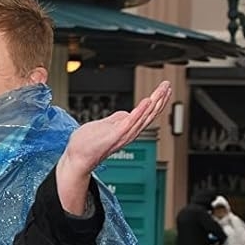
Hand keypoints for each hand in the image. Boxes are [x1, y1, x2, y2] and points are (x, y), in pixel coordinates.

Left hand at [54, 82, 171, 213]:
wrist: (77, 158)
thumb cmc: (87, 146)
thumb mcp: (103, 127)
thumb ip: (115, 120)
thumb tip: (125, 113)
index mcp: (127, 129)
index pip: (147, 114)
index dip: (157, 102)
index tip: (164, 90)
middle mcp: (129, 133)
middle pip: (150, 114)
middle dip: (160, 99)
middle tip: (167, 86)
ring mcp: (124, 134)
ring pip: (145, 116)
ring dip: (155, 102)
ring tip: (163, 90)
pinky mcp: (116, 134)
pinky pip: (131, 121)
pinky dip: (140, 111)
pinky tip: (148, 101)